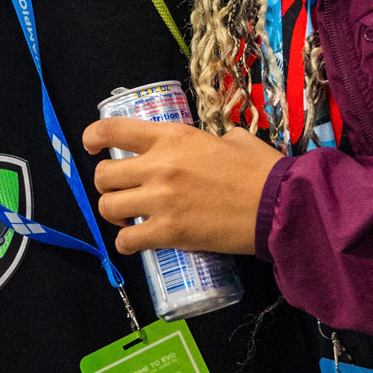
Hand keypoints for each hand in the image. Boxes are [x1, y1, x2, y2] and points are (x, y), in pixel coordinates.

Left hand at [82, 119, 282, 255]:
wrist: (280, 204)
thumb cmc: (262, 171)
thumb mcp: (234, 139)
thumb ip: (212, 138)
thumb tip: (214, 143)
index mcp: (173, 137)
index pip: (114, 130)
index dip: (94, 137)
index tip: (92, 146)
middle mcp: (160, 165)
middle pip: (103, 175)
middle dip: (107, 186)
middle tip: (124, 193)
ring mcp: (161, 200)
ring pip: (107, 207)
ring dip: (115, 215)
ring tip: (131, 218)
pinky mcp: (169, 232)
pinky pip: (126, 240)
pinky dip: (127, 242)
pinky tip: (138, 240)